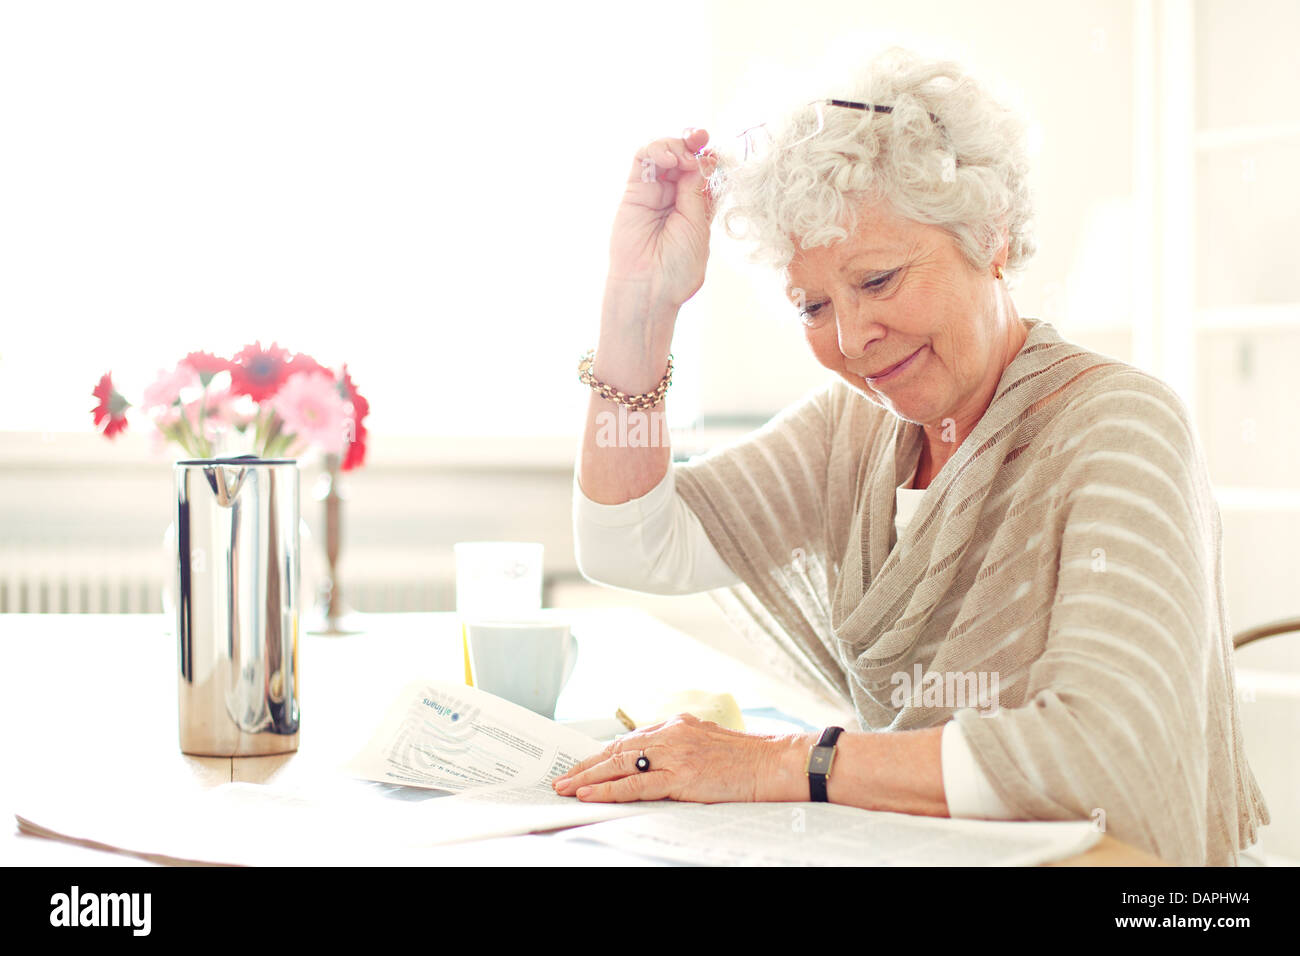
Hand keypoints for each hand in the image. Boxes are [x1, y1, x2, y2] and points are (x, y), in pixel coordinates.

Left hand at [551, 713, 803, 803]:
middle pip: (617, 750)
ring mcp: (675, 754)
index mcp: (676, 724)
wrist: (776, 762)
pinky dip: (609, 790)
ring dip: (588, 777)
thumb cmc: (747, 758)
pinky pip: (636, 785)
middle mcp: (671, 733)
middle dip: (586, 765)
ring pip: (620, 765)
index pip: (629, 740)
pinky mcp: (682, 776)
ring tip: (565, 787)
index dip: (602, 755)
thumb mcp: (706, 742)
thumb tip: (650, 761)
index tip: (582, 765)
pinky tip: (589, 794)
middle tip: (562, 778)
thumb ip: (678, 747)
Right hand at [607, 129, 718, 310]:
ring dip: (676, 146)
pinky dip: (656, 149)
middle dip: (693, 144)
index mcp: (695, 207)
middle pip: (684, 157)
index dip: (709, 158)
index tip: (715, 152)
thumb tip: (700, 159)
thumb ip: (697, 192)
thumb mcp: (698, 225)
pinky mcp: (634, 191)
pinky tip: (669, 158)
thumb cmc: (677, 267)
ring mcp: (654, 192)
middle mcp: (674, 197)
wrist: (648, 287)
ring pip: (663, 153)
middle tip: (701, 139)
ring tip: (682, 157)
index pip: (703, 172)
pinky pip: (643, 159)